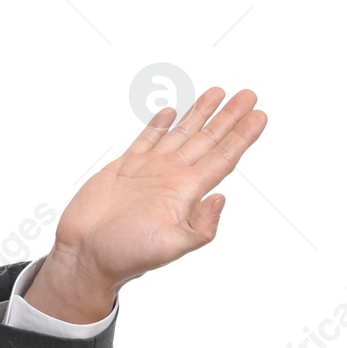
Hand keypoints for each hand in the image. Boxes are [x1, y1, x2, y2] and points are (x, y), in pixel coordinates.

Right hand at [25, 87, 267, 323]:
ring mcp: (150, 169)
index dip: (242, 136)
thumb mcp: (170, 247)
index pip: (223, 158)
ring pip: (182, 133)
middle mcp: (172, 177)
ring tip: (217, 92)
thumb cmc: (126, 255)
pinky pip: (148, 138)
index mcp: (186, 193)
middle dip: (229, 117)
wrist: (86, 253)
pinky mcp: (125, 166)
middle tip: (249, 94)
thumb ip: (200, 228)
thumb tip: (221, 198)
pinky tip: (173, 112)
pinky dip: (160, 124)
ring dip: (201, 113)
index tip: (260, 116)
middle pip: (209, 139)